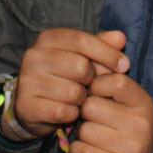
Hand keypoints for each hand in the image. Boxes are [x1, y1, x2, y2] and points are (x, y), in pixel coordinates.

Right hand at [12, 28, 128, 138]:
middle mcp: (34, 56)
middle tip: (88, 86)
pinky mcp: (27, 105)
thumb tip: (121, 37)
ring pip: (74, 92)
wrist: (32, 105)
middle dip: (92, 80)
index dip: (107, 53)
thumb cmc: (63, 76)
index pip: (83, 40)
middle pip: (81, 67)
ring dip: (82, 100)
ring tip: (77, 99)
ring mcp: (28, 81)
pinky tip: (68, 111)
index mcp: (48, 38)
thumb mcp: (81, 56)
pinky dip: (71, 114)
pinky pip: (63, 112)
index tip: (124, 65)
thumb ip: (101, 45)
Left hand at [70, 69, 152, 152]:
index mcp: (143, 102)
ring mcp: (131, 148)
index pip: (114, 81)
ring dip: (83, 134)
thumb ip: (107, 76)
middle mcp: (141, 124)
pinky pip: (81, 151)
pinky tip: (91, 151)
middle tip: (96, 119)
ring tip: (97, 137)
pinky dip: (78, 151)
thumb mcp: (126, 100)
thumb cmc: (128, 125)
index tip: (97, 94)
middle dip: (86, 113)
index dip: (97, 86)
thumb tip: (86, 54)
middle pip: (91, 107)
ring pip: (84, 131)